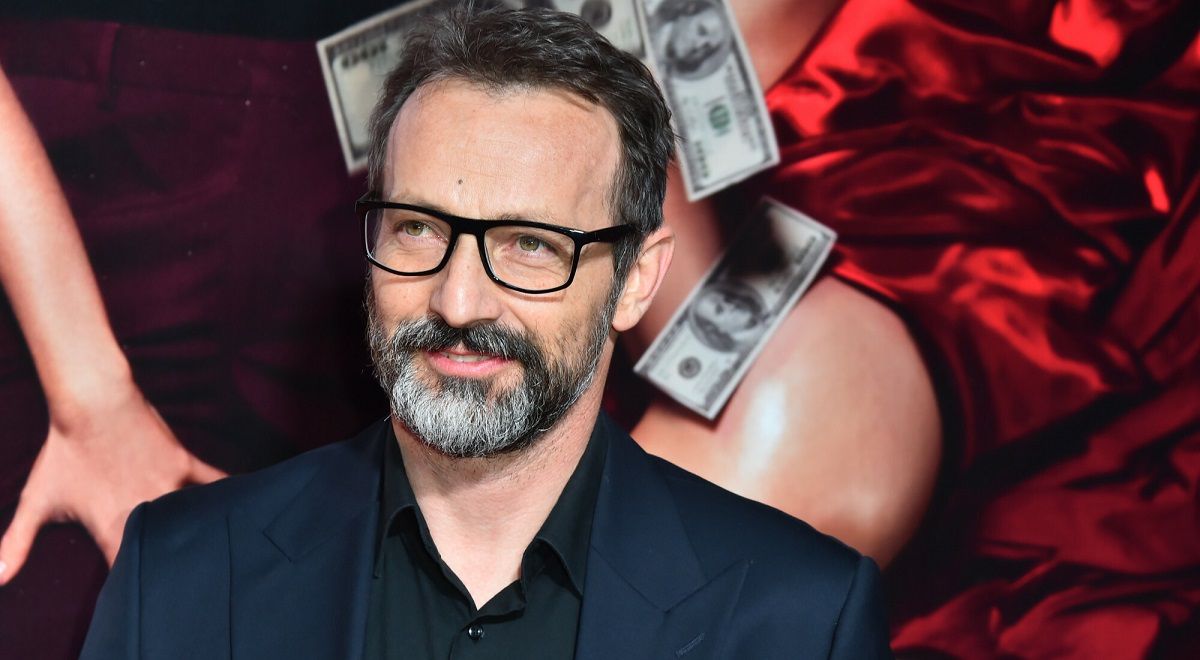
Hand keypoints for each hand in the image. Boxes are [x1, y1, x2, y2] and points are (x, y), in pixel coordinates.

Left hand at [0, 387, 225, 584]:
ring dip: (201, 531)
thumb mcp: (37, 500)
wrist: (92, 402)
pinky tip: (242, 502)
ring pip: (195, 517)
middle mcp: (148, 509)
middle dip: (174, 562)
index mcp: (114, 525)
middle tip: (180, 571)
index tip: (139, 590)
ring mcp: (170, 485)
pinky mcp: (183, 463)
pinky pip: (215, 480)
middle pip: (168, 547)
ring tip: (211, 547)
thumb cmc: (63, 451)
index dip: (135, 583)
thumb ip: (17, 543)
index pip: (128, 568)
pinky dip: (228, 491)